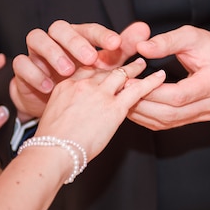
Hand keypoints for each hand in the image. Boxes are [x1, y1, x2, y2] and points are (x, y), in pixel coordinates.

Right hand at [10, 21, 150, 120]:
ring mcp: (36, 53)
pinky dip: (34, 72)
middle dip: (75, 41)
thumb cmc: (81, 83)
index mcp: (77, 37)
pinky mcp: (23, 70)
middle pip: (59, 28)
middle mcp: (55, 40)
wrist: (54, 108)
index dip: (102, 35)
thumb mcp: (104, 69)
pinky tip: (48, 86)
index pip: (89, 29)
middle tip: (91, 58)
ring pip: (36, 38)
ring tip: (68, 71)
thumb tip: (145, 30)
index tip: (117, 44)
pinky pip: (21, 64)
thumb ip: (122, 49)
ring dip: (53, 53)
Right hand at [35, 57, 165, 160]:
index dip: (98, 66)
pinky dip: (150, 82)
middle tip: (126, 59)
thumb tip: (76, 112)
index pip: (86, 70)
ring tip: (142, 64)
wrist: (53, 151)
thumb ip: (67, 106)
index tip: (104, 64)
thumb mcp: (52, 115)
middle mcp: (84, 84)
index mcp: (67, 85)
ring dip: (134, 68)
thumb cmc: (51, 142)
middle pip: (104, 69)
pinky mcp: (114, 107)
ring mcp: (100, 94)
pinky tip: (159, 76)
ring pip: (122, 75)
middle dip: (116, 64)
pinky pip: (136, 90)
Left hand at [130, 25, 209, 129]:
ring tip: (123, 100)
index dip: (151, 91)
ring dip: (143, 113)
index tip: (129, 82)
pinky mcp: (198, 118)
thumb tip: (141, 48)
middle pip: (171, 113)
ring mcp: (206, 114)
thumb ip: (167, 41)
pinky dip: (150, 117)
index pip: (178, 95)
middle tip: (120, 93)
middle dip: (142, 104)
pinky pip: (170, 123)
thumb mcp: (192, 36)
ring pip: (168, 122)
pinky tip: (135, 107)